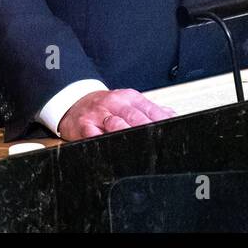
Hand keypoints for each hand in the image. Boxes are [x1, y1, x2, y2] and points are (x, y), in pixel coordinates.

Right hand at [58, 88, 174, 140]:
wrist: (75, 102)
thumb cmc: (105, 105)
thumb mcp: (128, 101)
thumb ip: (149, 109)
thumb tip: (172, 115)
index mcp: (129, 98)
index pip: (150, 109)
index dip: (162, 121)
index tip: (172, 130)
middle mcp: (115, 104)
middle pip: (135, 117)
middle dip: (148, 129)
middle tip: (158, 141)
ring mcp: (99, 114)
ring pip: (116, 125)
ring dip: (129, 135)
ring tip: (141, 146)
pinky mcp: (84, 126)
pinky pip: (95, 136)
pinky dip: (105, 142)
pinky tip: (114, 149)